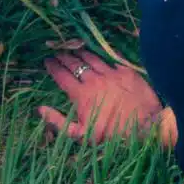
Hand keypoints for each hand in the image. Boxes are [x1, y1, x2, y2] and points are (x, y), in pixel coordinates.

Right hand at [38, 48, 163, 143]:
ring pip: (93, 59)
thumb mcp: (79, 134)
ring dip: (82, 53)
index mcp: (81, 94)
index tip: (47, 61)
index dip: (53, 67)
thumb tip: (40, 110)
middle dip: (65, 57)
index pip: (63, 76)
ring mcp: (112, 73)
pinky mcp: (126, 71)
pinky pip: (111, 59)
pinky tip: (100, 53)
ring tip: (76, 49)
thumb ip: (57, 121)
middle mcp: (95, 80)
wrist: (143, 124)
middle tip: (59, 52)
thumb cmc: (109, 133)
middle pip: (76, 64)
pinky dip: (102, 56)